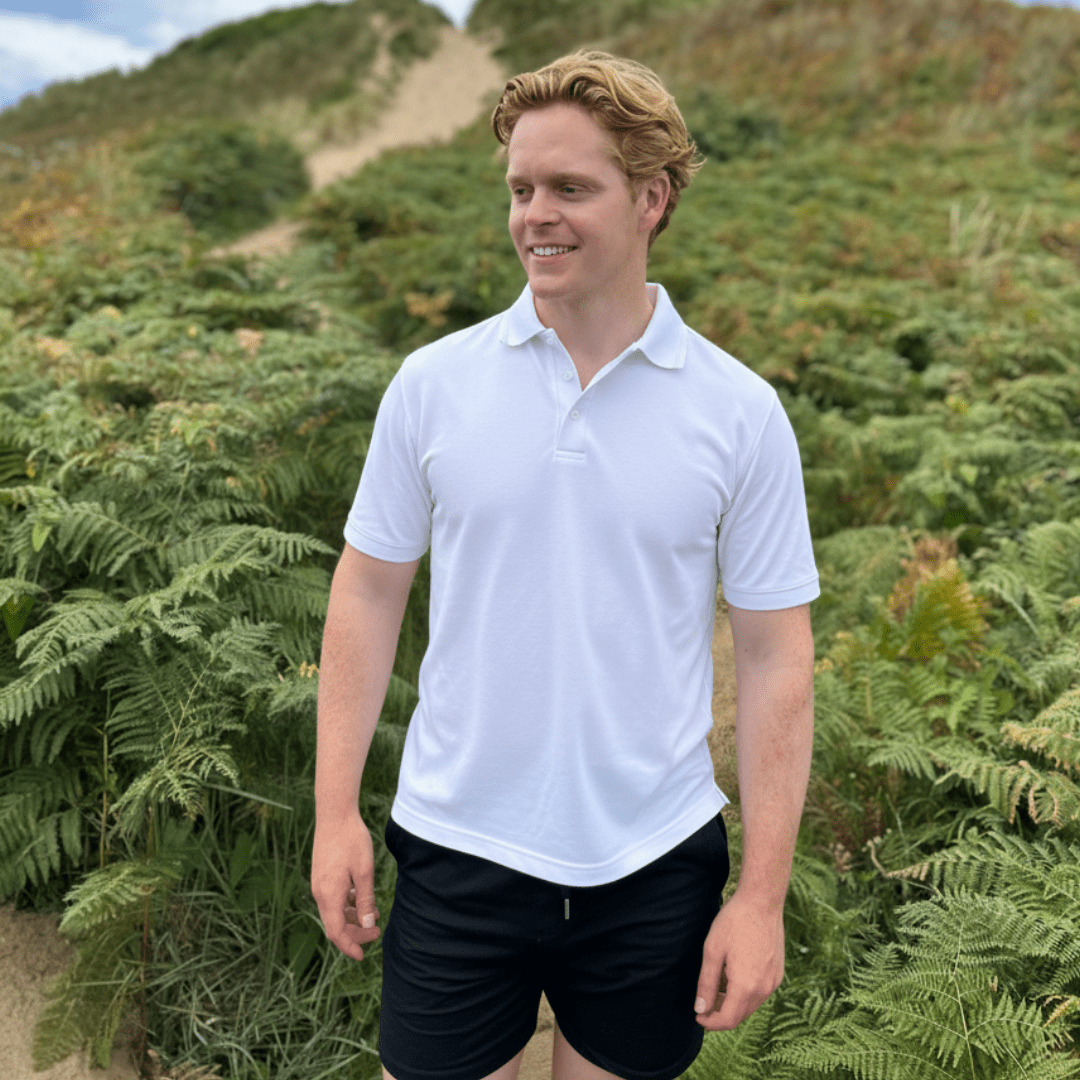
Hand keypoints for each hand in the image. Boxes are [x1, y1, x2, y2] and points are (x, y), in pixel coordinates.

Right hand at [311, 811, 381, 960]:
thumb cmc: (352, 841)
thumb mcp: (364, 871)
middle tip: (377, 931)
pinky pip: (333, 898)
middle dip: (355, 932)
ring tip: (375, 914)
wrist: (335, 814)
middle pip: (335, 924)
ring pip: (334, 911)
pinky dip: (347, 903)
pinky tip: (362, 897)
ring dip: (352, 917)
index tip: (362, 956)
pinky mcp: (322, 875)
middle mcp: (320, 893)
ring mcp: (320, 883)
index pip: (336, 933)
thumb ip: (365, 900)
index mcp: (329, 895)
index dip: (349, 947)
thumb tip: (368, 925)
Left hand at [693, 888, 784, 1029]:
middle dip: (720, 1014)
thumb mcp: (712, 951)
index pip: (728, 1019)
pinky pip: (759, 993)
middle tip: (703, 1003)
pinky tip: (732, 976)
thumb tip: (700, 1009)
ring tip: (715, 986)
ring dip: (732, 1004)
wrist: (762, 902)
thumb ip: (706, 984)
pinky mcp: (777, 973)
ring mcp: (773, 981)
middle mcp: (764, 989)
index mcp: (746, 986)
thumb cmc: (734, 922)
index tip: (698, 1016)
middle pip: (740, 1015)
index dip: (711, 1023)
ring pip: (750, 1005)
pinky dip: (744, 993)